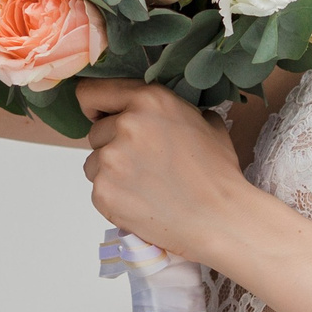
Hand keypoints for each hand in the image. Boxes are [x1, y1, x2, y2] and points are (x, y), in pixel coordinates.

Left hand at [78, 81, 253, 263]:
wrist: (220, 219)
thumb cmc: (217, 174)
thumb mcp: (204, 122)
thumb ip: (172, 108)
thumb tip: (157, 108)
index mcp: (149, 100)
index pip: (91, 92)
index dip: (95, 106)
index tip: (100, 117)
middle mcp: (126, 124)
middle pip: (95, 132)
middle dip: (112, 145)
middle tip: (143, 163)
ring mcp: (111, 159)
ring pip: (93, 162)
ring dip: (111, 172)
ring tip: (145, 185)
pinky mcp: (103, 191)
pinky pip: (97, 189)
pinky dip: (114, 196)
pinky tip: (141, 201)